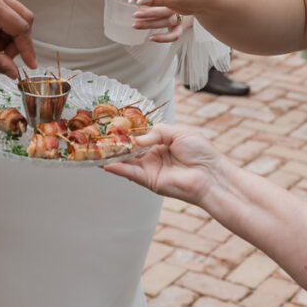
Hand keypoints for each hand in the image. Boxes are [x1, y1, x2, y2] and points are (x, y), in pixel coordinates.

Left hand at [0, 0, 36, 78]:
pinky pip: (4, 10)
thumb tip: (14, 73)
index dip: (27, 49)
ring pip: (15, 14)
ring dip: (9, 35)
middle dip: (18, 41)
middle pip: (23, 18)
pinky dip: (1, 26)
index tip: (31, 67)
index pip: (21, 28)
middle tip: (5, 57)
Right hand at [104, 123, 219, 204]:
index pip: (139, 136)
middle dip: (115, 144)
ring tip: (96, 150)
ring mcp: (151, 169)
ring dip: (112, 156)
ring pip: (127, 161)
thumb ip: (156, 132)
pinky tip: (106, 164)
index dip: (127, 132)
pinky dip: (118, 169)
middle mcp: (153, 156)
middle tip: (98, 138)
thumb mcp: (178, 132)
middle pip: (130, 149)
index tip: (112, 125)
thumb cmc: (200, 152)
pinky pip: (131, 174)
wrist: (211, 174)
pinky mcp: (150, 181)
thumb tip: (137, 138)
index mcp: (161, 143)